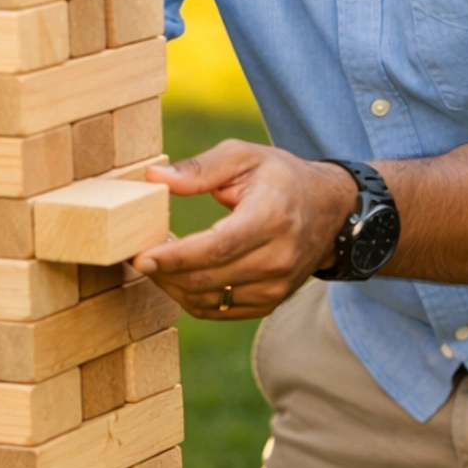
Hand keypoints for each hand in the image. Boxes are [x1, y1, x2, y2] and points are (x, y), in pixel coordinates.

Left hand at [133, 142, 357, 319]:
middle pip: (209, 278)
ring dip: (174, 287)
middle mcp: (279, 257)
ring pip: (210, 300)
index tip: (141, 256)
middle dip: (165, 273)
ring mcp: (277, 286)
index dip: (176, 257)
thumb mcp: (244, 156)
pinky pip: (219, 310)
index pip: (217, 247)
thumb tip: (154, 179)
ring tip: (154, 265)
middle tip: (136, 257)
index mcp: (272, 216)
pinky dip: (191, 298)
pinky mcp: (271, 301)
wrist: (330, 210)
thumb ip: (199, 168)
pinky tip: (177, 278)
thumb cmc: (280, 178)